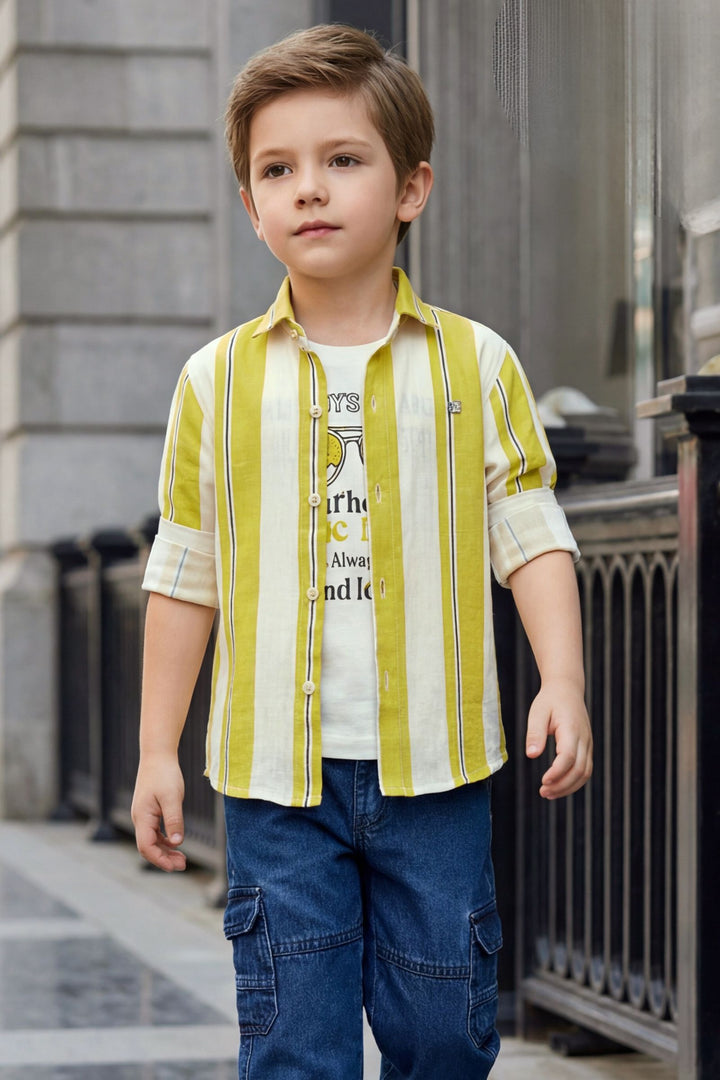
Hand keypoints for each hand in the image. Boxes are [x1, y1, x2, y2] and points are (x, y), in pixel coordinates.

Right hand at [131, 754, 186, 871]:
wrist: (157, 755)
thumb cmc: (165, 774)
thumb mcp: (172, 797)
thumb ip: (174, 820)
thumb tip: (177, 843)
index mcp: (142, 817)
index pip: (146, 847)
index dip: (160, 860)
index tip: (176, 866)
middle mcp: (140, 818)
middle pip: (148, 847)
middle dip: (164, 859)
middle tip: (183, 865)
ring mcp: (143, 815)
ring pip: (151, 841)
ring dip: (165, 851)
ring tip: (182, 858)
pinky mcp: (149, 811)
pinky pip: (154, 832)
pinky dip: (165, 840)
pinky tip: (176, 842)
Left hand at [525, 677, 591, 798]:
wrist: (567, 689)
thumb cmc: (550, 700)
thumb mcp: (537, 713)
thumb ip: (535, 733)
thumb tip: (532, 755)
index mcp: (571, 729)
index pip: (569, 757)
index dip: (557, 772)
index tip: (543, 782)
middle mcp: (584, 738)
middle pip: (579, 769)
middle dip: (562, 785)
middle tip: (543, 792)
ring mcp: (588, 744)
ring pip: (585, 773)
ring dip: (568, 787)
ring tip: (548, 793)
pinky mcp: (587, 748)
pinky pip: (585, 769)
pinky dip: (573, 781)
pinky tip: (557, 785)